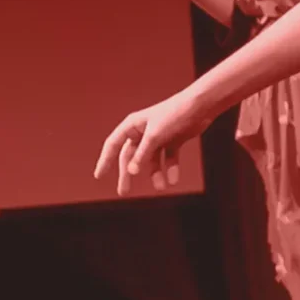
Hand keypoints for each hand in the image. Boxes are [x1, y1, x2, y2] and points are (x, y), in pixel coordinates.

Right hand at [94, 91, 210, 195]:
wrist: (200, 106)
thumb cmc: (174, 115)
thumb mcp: (155, 135)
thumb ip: (143, 154)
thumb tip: (131, 172)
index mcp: (133, 125)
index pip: (113, 144)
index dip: (105, 160)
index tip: (98, 176)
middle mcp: (143, 131)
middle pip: (131, 156)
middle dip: (128, 174)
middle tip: (123, 192)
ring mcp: (158, 136)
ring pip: (151, 160)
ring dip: (155, 174)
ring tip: (161, 187)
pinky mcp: (173, 140)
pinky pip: (168, 158)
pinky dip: (170, 169)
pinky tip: (173, 180)